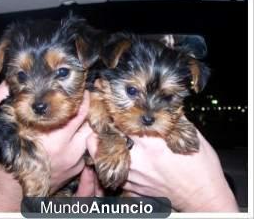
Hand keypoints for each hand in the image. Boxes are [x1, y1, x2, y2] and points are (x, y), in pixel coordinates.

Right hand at [0, 82, 92, 210]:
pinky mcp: (77, 168)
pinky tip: (73, 132)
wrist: (12, 191)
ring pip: (91, 134)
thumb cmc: (4, 158)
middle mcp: (68, 150)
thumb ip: (0, 101)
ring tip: (80, 113)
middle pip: (90, 121)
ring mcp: (75, 160)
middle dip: (88, 107)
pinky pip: (87, 147)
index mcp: (51, 138)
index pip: (78, 111)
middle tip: (83, 96)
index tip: (80, 88)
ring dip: (87, 122)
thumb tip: (8, 81)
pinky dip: (83, 137)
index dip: (81, 97)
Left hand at [87, 121, 238, 211]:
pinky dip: (113, 163)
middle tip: (97, 123)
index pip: (121, 123)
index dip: (112, 113)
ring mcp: (134, 176)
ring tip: (108, 138)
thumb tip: (164, 103)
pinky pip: (114, 173)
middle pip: (101, 143)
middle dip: (95, 132)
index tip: (109, 107)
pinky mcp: (134, 188)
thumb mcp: (192, 136)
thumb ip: (174, 119)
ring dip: (103, 147)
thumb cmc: (202, 168)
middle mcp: (139, 160)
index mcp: (153, 144)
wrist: (204, 197)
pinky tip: (120, 156)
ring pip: (103, 159)